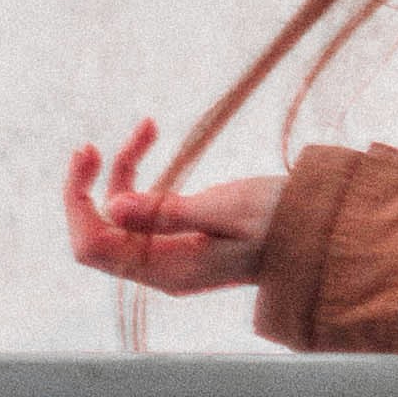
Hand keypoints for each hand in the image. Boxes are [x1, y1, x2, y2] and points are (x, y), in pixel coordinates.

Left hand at [65, 122, 281, 293]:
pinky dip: (140, 168)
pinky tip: (151, 130)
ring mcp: (167, 251)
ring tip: (146, 126)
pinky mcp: (178, 233)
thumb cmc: (283, 223)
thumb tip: (113, 208)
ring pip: (119, 211)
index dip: (78, 204)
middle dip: (88, 187)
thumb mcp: (228, 211)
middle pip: (97, 232)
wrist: (320, 231)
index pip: (93, 247)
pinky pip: (142, 203)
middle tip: (90, 145)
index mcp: (168, 270)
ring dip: (122, 166)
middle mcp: (160, 266)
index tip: (90, 156)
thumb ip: (170, 213)